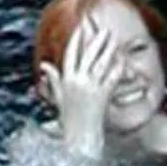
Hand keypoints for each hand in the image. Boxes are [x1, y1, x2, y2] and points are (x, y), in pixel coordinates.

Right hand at [39, 16, 117, 160]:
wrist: (79, 138)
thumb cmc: (69, 119)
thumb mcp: (58, 97)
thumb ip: (53, 80)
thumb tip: (44, 65)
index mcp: (66, 80)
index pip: (71, 54)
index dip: (77, 40)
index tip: (82, 28)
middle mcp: (78, 81)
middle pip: (88, 55)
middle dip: (96, 40)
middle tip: (105, 30)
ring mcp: (91, 88)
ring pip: (101, 63)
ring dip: (108, 49)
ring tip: (114, 40)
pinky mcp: (102, 95)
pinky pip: (111, 77)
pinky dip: (117, 67)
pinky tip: (122, 59)